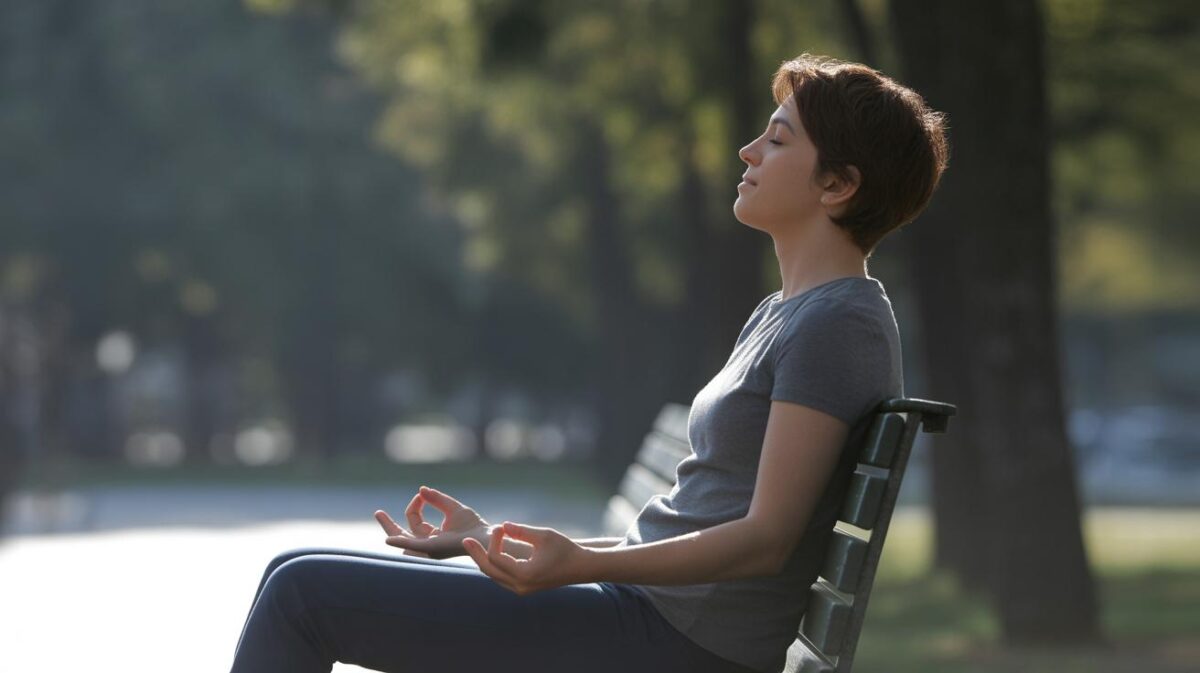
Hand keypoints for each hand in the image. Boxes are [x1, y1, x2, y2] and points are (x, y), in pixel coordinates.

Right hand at [375, 485, 488, 559]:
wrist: (484, 537)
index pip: (415, 521)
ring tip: (380, 515)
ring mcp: (428, 548)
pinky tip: (388, 539)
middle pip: (402, 534)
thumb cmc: (472, 526)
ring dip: (390, 528)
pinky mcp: (432, 549)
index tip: (421, 494)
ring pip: (403, 539)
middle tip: (378, 512)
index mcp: (432, 537)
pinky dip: (400, 542)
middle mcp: (428, 545)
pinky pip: (413, 545)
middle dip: (388, 524)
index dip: (415, 505)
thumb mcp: (453, 508)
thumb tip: (421, 489)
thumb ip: (437, 499)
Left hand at [461, 521, 591, 595]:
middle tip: (466, 541)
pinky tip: (490, 553)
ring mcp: (521, 589)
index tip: (500, 527)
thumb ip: (521, 530)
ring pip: (494, 576)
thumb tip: (502, 525)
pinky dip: (494, 565)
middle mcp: (520, 586)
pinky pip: (501, 577)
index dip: (494, 540)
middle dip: (477, 554)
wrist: (580, 567)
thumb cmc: (565, 548)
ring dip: (484, 560)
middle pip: (490, 571)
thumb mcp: (544, 535)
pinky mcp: (523, 588)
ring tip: (474, 546)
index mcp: (525, 574)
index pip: (497, 558)